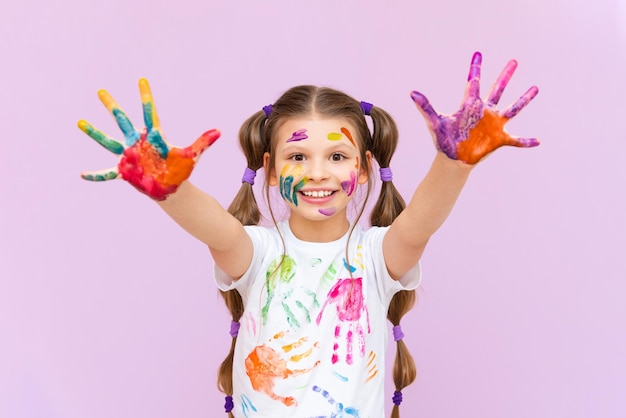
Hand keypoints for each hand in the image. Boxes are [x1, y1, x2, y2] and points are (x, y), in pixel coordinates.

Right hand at [78, 78, 219, 199]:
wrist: (172, 188)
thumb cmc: (181, 171)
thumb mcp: (191, 156)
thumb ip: (202, 143)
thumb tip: (219, 132)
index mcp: (154, 137)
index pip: (149, 113)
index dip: (146, 97)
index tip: (142, 80)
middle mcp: (138, 143)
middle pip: (123, 121)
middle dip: (112, 106)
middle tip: (101, 91)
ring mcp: (129, 156)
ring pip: (108, 141)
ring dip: (94, 133)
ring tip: (80, 122)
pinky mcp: (124, 171)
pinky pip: (107, 173)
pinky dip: (95, 175)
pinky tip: (81, 174)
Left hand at [411, 52, 538, 163]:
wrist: (452, 160)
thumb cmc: (443, 140)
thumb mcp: (435, 122)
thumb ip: (426, 107)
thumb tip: (412, 93)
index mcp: (470, 106)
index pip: (474, 83)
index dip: (475, 68)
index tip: (478, 53)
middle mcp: (484, 112)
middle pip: (498, 89)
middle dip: (505, 75)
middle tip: (514, 61)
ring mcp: (494, 124)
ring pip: (513, 109)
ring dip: (524, 99)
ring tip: (535, 88)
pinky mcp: (499, 139)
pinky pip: (516, 140)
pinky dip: (526, 141)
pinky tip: (538, 140)